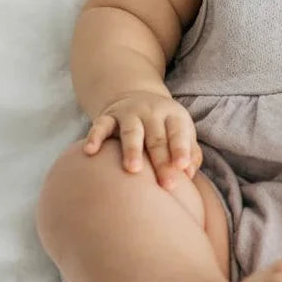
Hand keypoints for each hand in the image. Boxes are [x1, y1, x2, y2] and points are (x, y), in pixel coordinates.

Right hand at [83, 90, 202, 188]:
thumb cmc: (166, 127)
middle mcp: (151, 113)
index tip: (182, 167)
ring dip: (132, 150)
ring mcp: (128, 113)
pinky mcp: (108, 116)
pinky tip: (90, 151)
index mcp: (173, 117)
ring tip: (133, 170)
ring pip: (131, 132)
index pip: (178, 134)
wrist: (138, 98)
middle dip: (160, 161)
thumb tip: (189, 173)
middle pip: (156, 138)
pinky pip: (100, 125)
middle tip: (165, 184)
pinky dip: (94, 137)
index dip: (181, 150)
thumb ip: (190, 153)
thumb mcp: (183, 133)